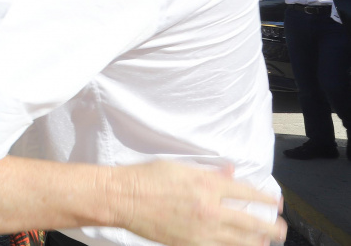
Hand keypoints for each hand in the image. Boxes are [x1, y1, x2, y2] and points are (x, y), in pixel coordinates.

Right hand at [113, 161, 285, 245]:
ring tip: (266, 243)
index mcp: (207, 186)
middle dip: (271, 227)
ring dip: (257, 242)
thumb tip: (231, 173)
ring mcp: (201, 231)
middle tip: (281, 229)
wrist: (124, 198)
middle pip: (251, 222)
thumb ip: (209, 172)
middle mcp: (209, 209)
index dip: (265, 198)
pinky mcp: (189, 245)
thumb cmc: (147, 178)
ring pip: (240, 241)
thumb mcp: (180, 167)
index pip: (246, 193)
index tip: (276, 202)